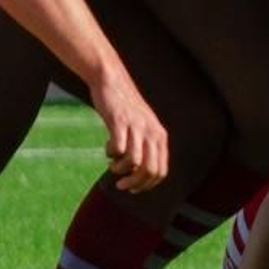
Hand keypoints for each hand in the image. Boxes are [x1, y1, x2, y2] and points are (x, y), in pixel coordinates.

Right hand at [91, 69, 168, 192]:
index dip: (147, 184)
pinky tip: (108, 150)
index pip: (160, 171)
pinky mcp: (119, 121)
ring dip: (121, 170)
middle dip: (134, 183)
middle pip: (149, 170)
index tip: (133, 188)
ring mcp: (136, 126)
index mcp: (160, 135)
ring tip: (112, 167)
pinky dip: (112, 154)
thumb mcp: (142, 125)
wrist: (111, 80)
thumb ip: (145, 145)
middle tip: (121, 184)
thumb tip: (137, 171)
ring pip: (135, 162)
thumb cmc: (124, 107)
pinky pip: (118, 148)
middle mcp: (151, 132)